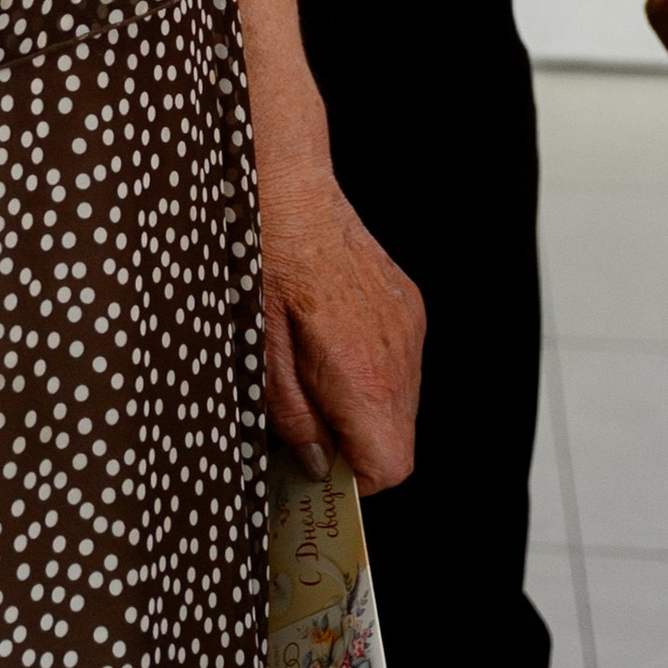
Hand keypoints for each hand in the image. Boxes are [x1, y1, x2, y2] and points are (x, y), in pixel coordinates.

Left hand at [260, 162, 424, 494]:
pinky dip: (372, 371)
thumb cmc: (263, 265)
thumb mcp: (258, 352)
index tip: (319, 468)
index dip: (353, 480)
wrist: (288, 186)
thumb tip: (317, 465)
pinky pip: (401, 363)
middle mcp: (399, 356)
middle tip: (308, 424)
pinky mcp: (410, 306)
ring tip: (315, 375)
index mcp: (363, 376)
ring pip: (402, 403)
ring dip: (364, 408)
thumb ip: (292, 418)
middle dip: (356, 445)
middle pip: (397, 440)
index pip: (389, 467)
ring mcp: (410, 328)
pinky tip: (332, 343)